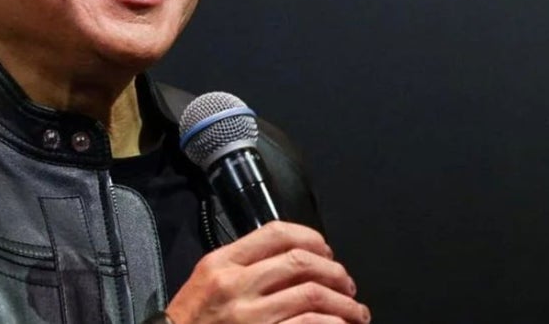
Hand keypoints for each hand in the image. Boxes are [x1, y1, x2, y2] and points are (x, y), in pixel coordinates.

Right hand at [164, 221, 369, 322]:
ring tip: (355, 311)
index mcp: (222, 263)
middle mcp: (236, 285)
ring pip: (312, 296)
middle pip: (301, 262)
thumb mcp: (208, 280)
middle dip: (335, 271)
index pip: (275, 233)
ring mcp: (251, 316)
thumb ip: (243, 265)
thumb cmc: (194, 319)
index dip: (311, 238)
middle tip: (347, 283)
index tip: (326, 251)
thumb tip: (293, 258)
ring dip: (343, 303)